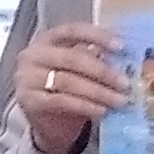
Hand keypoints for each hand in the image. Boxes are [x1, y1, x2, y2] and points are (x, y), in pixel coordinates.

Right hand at [11, 24, 125, 153]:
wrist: (46, 122)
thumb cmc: (64, 90)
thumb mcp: (78, 71)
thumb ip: (92, 59)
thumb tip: (120, 58)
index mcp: (46, 40)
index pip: (72, 30)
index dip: (97, 36)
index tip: (121, 46)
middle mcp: (33, 55)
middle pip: (72, 58)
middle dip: (103, 71)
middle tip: (125, 83)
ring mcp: (28, 78)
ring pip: (68, 81)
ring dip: (98, 92)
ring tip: (119, 100)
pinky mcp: (30, 101)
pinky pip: (62, 101)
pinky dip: (85, 106)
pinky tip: (101, 110)